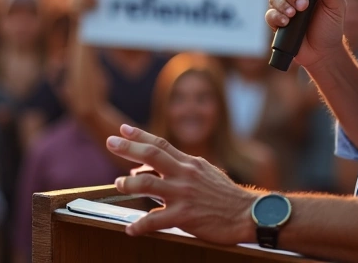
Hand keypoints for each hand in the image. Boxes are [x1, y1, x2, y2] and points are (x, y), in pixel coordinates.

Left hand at [106, 125, 258, 244]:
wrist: (247, 214)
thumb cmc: (226, 195)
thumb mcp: (206, 173)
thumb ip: (183, 169)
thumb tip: (158, 169)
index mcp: (190, 163)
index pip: (161, 144)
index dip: (140, 135)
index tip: (123, 129)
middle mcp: (185, 174)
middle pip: (151, 155)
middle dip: (128, 148)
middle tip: (110, 142)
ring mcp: (184, 194)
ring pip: (148, 185)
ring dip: (129, 183)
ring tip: (119, 184)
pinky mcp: (185, 216)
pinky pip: (155, 220)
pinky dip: (140, 225)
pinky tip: (130, 229)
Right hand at [265, 0, 346, 68]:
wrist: (323, 51)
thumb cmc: (331, 24)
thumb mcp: (337, 4)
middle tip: (304, 4)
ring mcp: (283, 5)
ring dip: (285, 4)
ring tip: (296, 14)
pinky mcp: (276, 20)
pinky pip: (269, 14)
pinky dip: (277, 17)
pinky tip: (286, 22)